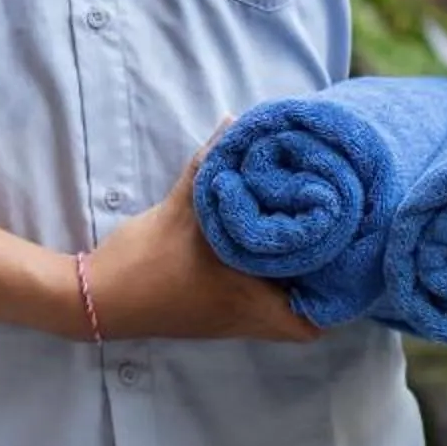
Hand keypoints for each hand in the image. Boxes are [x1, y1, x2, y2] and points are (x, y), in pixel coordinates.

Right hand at [81, 126, 319, 343]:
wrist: (98, 297)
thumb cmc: (146, 264)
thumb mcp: (181, 209)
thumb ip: (209, 165)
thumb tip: (234, 122)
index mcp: (250, 303)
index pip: (313, 323)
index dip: (337, 301)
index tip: (348, 261)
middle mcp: (245, 319)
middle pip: (304, 317)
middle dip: (321, 286)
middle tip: (336, 243)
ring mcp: (228, 320)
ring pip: (279, 309)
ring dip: (293, 283)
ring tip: (310, 241)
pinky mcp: (212, 313)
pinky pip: (255, 302)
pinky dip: (267, 281)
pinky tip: (266, 248)